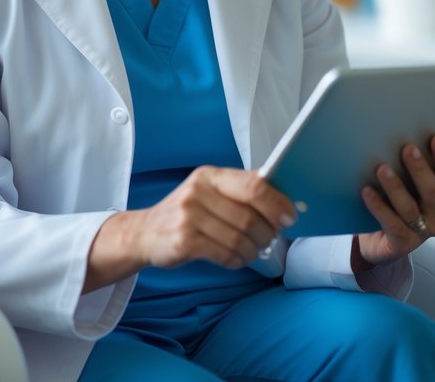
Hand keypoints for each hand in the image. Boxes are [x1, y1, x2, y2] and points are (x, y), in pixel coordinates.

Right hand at [129, 167, 295, 269]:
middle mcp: (197, 192)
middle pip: (251, 217)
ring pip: (241, 239)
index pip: (254, 185)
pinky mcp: (183, 241)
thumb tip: (283, 201)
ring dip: (252, 251)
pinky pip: (225, 254)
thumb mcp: (210, 192)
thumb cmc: (186, 213)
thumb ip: (241, 190)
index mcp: (209, 175)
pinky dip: (237, 260)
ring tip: (249, 251)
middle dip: (268, 233)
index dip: (278, 204)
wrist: (144, 232)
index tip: (289, 218)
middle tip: (269, 240)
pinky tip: (234, 258)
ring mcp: (188, 216)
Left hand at [356, 135, 434, 268]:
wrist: (383, 245)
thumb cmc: (401, 212)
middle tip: (407, 149)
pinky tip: (367, 191)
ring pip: (410, 208)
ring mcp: (421, 232)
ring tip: (382, 169)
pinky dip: (378, 206)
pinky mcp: (402, 242)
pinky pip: (390, 222)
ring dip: (396, 186)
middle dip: (420, 169)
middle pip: (433, 192)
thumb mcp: (419, 192)